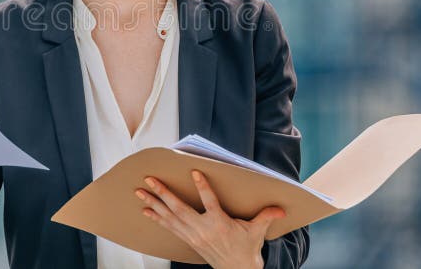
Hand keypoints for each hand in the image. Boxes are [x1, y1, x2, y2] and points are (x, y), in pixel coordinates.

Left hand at [135, 170, 284, 268]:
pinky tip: (146, 210)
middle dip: (163, 194)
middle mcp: (203, 229)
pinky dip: (157, 218)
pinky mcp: (188, 239)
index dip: (202, 187)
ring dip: (154, 203)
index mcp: (220, 223)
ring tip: (140, 193)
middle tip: (150, 180)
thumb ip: (266, 216)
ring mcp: (193, 235)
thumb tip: (281, 208)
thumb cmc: (247, 248)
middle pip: (180, 209)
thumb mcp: (257, 231)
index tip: (193, 172)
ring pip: (170, 217)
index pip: (210, 202)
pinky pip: (169, 227)